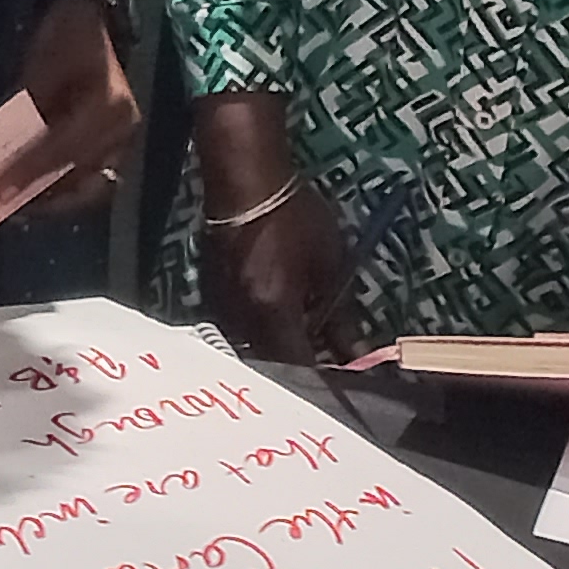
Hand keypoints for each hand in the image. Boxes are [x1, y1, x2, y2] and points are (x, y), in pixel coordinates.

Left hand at [0, 0, 139, 218]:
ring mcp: (123, 137)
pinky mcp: (114, 140)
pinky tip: (34, 191)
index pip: (63, 151)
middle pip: (79, 177)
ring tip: (15, 208)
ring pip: (87, 183)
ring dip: (51, 198)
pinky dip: (61, 184)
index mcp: (108, 107)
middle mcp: (123, 129)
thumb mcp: (38, 68)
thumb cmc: (63, 33)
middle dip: (41, 198)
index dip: (29, 174)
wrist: (89, 11)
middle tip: (3, 211)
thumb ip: (23, 114)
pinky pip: (89, 173)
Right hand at [200, 180, 358, 366]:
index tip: (343, 388)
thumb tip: (356, 353)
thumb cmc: (294, 217)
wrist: (244, 180)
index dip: (323, 384)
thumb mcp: (329, 265)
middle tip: (327, 366)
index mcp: (273, 313)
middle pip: (272, 366)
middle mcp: (242, 320)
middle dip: (299, 371)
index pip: (300, 369)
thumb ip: (341, 317)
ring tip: (306, 343)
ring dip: (278, 352)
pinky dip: (262, 334)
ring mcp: (222, 309)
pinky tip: (279, 321)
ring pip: (252, 350)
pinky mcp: (213, 295)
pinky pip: (239, 330)